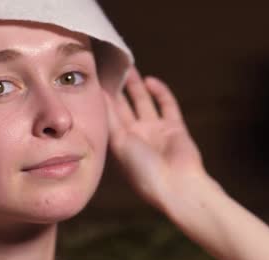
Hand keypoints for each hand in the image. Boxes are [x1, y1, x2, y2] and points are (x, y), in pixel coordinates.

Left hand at [106, 68, 204, 208]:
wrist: (176, 185)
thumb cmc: (143, 170)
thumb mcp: (120, 143)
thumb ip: (111, 118)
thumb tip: (99, 93)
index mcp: (120, 144)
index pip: (107, 116)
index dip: (101, 97)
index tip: (93, 78)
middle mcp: (136, 137)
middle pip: (124, 107)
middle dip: (117, 88)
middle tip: (109, 65)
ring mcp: (156, 132)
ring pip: (144, 103)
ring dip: (136, 87)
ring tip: (128, 67)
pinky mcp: (174, 128)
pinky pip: (167, 106)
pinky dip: (160, 93)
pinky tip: (150, 80)